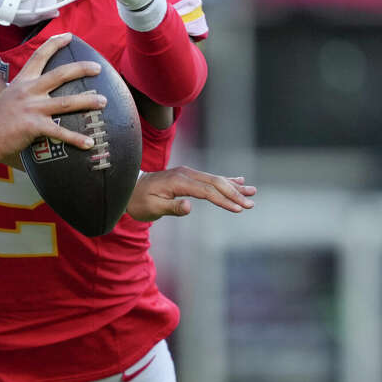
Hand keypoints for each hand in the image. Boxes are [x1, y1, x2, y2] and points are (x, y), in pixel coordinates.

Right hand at [0, 33, 105, 163]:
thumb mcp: (10, 94)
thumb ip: (26, 89)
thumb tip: (42, 89)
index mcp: (23, 81)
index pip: (39, 55)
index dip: (55, 43)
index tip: (69, 36)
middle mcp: (29, 91)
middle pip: (60, 74)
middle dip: (81, 69)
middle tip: (98, 68)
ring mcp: (32, 108)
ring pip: (66, 102)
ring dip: (88, 101)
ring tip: (104, 101)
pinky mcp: (34, 126)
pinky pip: (60, 131)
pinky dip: (76, 138)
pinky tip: (89, 142)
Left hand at [126, 166, 255, 221]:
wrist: (128, 189)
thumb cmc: (139, 202)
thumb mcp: (152, 208)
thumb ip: (171, 207)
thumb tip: (189, 206)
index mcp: (178, 181)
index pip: (206, 191)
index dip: (224, 200)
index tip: (238, 209)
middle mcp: (185, 173)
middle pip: (215, 183)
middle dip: (234, 194)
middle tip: (250, 204)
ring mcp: (187, 172)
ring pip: (215, 179)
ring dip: (234, 186)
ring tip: (252, 192)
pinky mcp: (187, 175)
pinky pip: (210, 178)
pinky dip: (225, 180)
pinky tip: (239, 181)